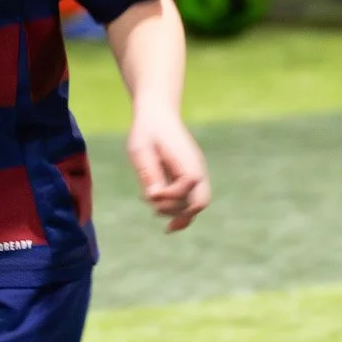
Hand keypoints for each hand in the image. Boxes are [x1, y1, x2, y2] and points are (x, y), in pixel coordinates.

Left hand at [126, 113, 210, 232]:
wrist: (158, 115)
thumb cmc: (147, 131)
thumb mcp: (141, 150)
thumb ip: (149, 173)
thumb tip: (154, 197)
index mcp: (187, 159)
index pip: (187, 185)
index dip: (169, 196)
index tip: (149, 194)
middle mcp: (197, 169)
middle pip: (200, 201)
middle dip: (177, 211)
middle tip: (154, 210)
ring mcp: (197, 174)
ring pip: (198, 205)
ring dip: (180, 215)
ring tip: (155, 213)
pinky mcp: (190, 179)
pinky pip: (192, 201)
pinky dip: (183, 214)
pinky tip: (168, 225)